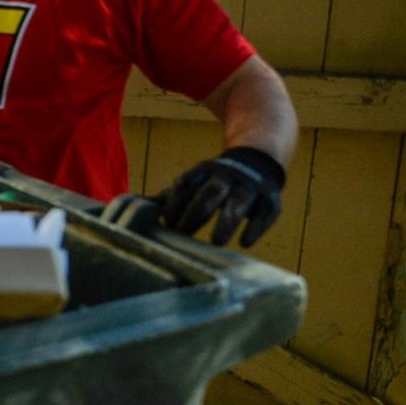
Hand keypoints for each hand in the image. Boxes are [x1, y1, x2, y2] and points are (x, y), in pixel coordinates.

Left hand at [159, 147, 283, 247]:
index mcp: (204, 172)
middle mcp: (226, 177)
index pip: (186, 187)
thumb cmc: (214, 182)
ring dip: (226, 222)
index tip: (166, 225)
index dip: (175, 206)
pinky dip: (255, 227)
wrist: (256, 162)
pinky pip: (264, 213)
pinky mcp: (269, 200)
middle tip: (183, 234)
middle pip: (210, 193)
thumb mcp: (193, 184)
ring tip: (216, 242)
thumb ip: (168, 197)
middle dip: (196, 213)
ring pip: (238, 202)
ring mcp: (250, 187)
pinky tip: (245, 242)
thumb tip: (136, 204)